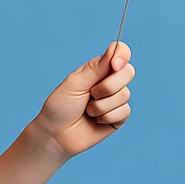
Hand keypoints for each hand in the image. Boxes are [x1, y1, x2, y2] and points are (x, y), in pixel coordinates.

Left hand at [35, 42, 134, 159]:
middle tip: (91, 94)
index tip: (114, 65)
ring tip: (87, 111)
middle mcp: (108, 82)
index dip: (121, 55)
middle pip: (128, 72)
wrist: (56, 134)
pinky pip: (125, 112)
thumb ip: (95, 68)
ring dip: (102, 105)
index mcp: (97, 69)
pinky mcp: (119, 117)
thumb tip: (114, 49)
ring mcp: (115, 100)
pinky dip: (107, 116)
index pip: (119, 53)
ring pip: (125, 94)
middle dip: (109, 85)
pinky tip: (95, 121)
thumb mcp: (74, 83)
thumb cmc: (60, 106)